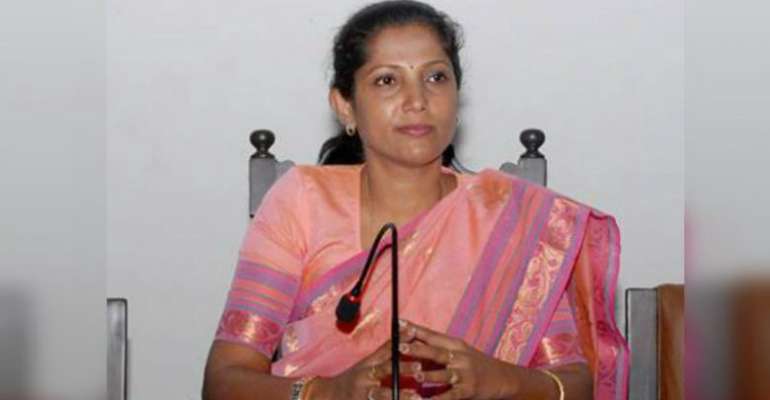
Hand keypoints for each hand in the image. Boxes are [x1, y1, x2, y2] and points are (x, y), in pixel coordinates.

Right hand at [312, 325, 423, 399]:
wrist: (328, 395)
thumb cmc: (355, 378)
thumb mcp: (368, 363)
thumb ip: (386, 351)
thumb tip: (407, 331)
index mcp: (369, 364)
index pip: (385, 349)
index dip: (399, 342)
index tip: (414, 334)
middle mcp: (365, 377)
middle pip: (385, 370)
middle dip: (402, 368)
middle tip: (419, 367)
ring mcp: (363, 394)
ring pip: (383, 394)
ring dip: (400, 396)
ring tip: (417, 398)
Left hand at [397, 320, 523, 399]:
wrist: (503, 378)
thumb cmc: (475, 364)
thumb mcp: (458, 353)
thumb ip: (436, 350)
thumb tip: (410, 345)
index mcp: (455, 345)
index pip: (432, 335)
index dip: (416, 329)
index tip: (399, 323)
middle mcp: (460, 357)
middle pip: (436, 352)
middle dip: (418, 349)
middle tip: (400, 347)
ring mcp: (465, 374)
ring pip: (444, 374)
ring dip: (429, 375)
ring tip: (416, 376)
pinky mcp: (468, 391)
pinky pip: (451, 396)